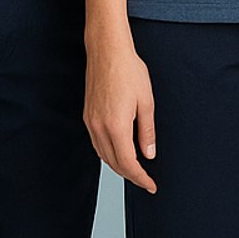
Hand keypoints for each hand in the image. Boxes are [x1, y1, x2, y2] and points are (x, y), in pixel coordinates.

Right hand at [83, 38, 157, 192]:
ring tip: (135, 169)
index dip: (140, 178)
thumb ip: (147, 131)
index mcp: (116, 126)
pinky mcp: (87, 116)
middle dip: (130, 175)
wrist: (107, 51)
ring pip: (103, 155)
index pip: (128, 163)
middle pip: (114, 163)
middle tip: (146, 180)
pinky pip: (97, 143)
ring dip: (118, 165)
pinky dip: (109, 153)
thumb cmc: (130, 72)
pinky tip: (119, 151)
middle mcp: (99, 128)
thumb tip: (148, 155)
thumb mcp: (147, 102)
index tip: (151, 185)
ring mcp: (90, 122)